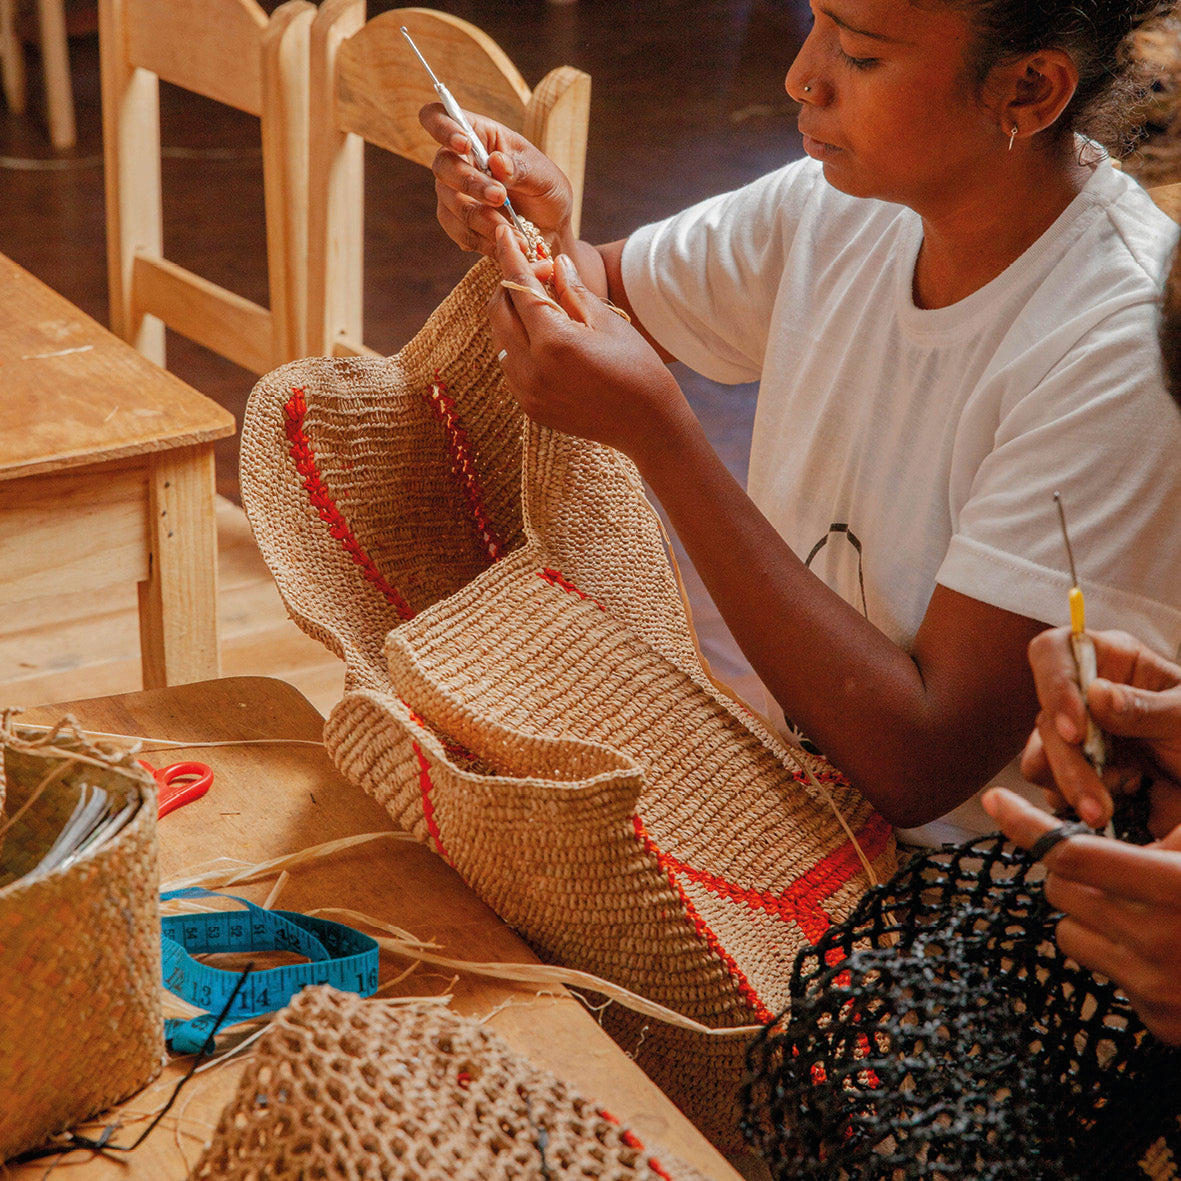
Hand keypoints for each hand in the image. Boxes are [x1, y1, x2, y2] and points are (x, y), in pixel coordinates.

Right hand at [419, 102, 574, 256]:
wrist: (551, 229)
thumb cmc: (547, 191)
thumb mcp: (544, 175)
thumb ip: (520, 168)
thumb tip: (496, 161)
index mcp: (479, 134)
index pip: (440, 116)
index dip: (443, 127)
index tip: (464, 144)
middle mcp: (459, 161)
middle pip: (442, 166)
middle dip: (471, 183)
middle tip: (500, 196)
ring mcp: (454, 193)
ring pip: (450, 204)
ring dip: (480, 218)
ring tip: (512, 230)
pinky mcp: (457, 223)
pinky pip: (457, 232)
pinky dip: (481, 240)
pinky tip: (503, 241)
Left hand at [488, 226, 692, 460]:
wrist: (647, 426)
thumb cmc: (638, 369)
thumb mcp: (608, 322)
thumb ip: (574, 290)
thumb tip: (555, 261)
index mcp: (554, 342)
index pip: (520, 287)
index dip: (510, 256)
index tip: (502, 232)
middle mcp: (532, 369)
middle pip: (500, 312)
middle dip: (512, 286)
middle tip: (540, 275)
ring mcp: (527, 391)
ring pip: (501, 339)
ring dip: (514, 316)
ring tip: (546, 308)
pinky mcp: (529, 406)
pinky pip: (510, 365)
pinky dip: (519, 344)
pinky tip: (544, 339)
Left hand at [984, 786, 1180, 1045]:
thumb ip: (1163, 828)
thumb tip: (1087, 802)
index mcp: (1179, 888)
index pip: (1071, 853)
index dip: (1025, 821)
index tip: (995, 797)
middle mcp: (1161, 941)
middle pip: (1061, 888)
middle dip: (1070, 867)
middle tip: (1102, 857)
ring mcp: (1157, 989)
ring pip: (1071, 931)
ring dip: (1089, 912)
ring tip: (1137, 904)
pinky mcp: (1158, 1023)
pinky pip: (1103, 973)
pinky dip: (1115, 953)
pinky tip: (1160, 947)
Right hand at [1020, 627, 1180, 830]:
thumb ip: (1146, 708)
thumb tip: (1096, 694)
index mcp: (1110, 660)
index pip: (1054, 650)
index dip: (1053, 685)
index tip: (1074, 731)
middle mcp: (1082, 693)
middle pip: (1044, 716)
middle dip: (1068, 763)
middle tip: (1095, 803)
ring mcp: (1073, 733)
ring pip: (1038, 756)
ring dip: (1068, 787)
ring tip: (1107, 811)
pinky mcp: (1071, 768)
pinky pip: (1049, 785)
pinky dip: (1073, 801)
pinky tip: (1111, 805)